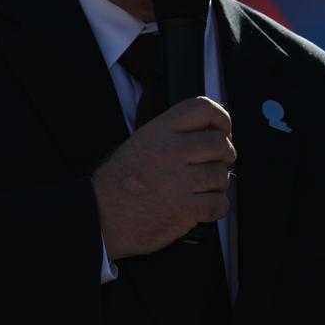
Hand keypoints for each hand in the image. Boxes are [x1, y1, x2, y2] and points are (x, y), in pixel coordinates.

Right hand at [92, 97, 234, 259]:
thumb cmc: (119, 182)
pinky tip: (203, 205)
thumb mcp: (140, 141)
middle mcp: (170, 152)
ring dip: (218, 183)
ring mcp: (178, 181)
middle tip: (215, 163)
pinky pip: (219, 204)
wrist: (101, 215)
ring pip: (221, 175)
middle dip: (224, 155)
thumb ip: (173, 133)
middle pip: (219, 143)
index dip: (221, 119)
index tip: (223, 131)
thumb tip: (210, 131)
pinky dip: (216, 207)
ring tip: (202, 187)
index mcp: (159, 131)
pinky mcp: (184, 210)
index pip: (203, 109)